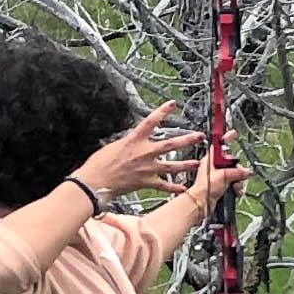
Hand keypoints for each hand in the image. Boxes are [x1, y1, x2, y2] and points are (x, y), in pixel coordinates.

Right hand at [75, 105, 200, 204]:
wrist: (94, 182)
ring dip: (186, 164)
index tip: (172, 104)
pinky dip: (174, 188)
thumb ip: (128, 143)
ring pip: (172, 166)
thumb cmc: (98, 165)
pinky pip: (163, 185)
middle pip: (170, 144)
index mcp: (134, 140)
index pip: (151, 120)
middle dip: (187, 140)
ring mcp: (146, 168)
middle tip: (199, 136)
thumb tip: (133, 142)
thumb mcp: (113, 145)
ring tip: (196, 163)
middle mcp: (143, 153)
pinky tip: (182, 188)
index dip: (163, 111)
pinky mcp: (145, 182)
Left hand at [187, 135, 249, 207]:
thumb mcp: (223, 175)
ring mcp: (217, 177)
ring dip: (238, 180)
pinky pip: (232, 183)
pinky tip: (236, 191)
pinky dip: (236, 187)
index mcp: (210, 159)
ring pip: (233, 173)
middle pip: (231, 162)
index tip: (233, 133)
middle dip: (237, 169)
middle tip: (239, 174)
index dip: (226, 139)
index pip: (220, 145)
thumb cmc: (205, 189)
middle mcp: (213, 167)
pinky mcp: (220, 186)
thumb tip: (247, 171)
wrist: (201, 204)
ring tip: (236, 186)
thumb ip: (237, 172)